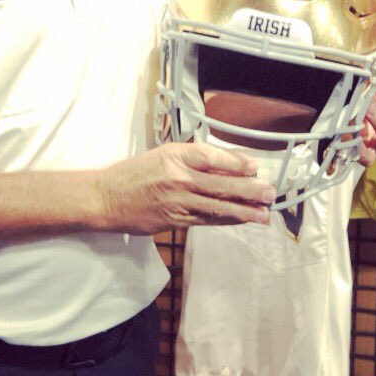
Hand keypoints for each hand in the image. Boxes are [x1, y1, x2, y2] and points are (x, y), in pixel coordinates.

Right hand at [99, 142, 273, 233]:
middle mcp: (178, 177)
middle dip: (249, 190)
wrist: (105, 198)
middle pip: (221, 184)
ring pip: (217, 206)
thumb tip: (229, 161)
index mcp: (175, 155)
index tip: (255, 167)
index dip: (237, 164)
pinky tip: (241, 220)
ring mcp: (177, 200)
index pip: (213, 158)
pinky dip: (226, 220)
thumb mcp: (163, 155)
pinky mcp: (174, 220)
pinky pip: (206, 220)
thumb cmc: (135, 174)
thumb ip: (194, 158)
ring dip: (244, 211)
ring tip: (264, 214)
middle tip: (269, 193)